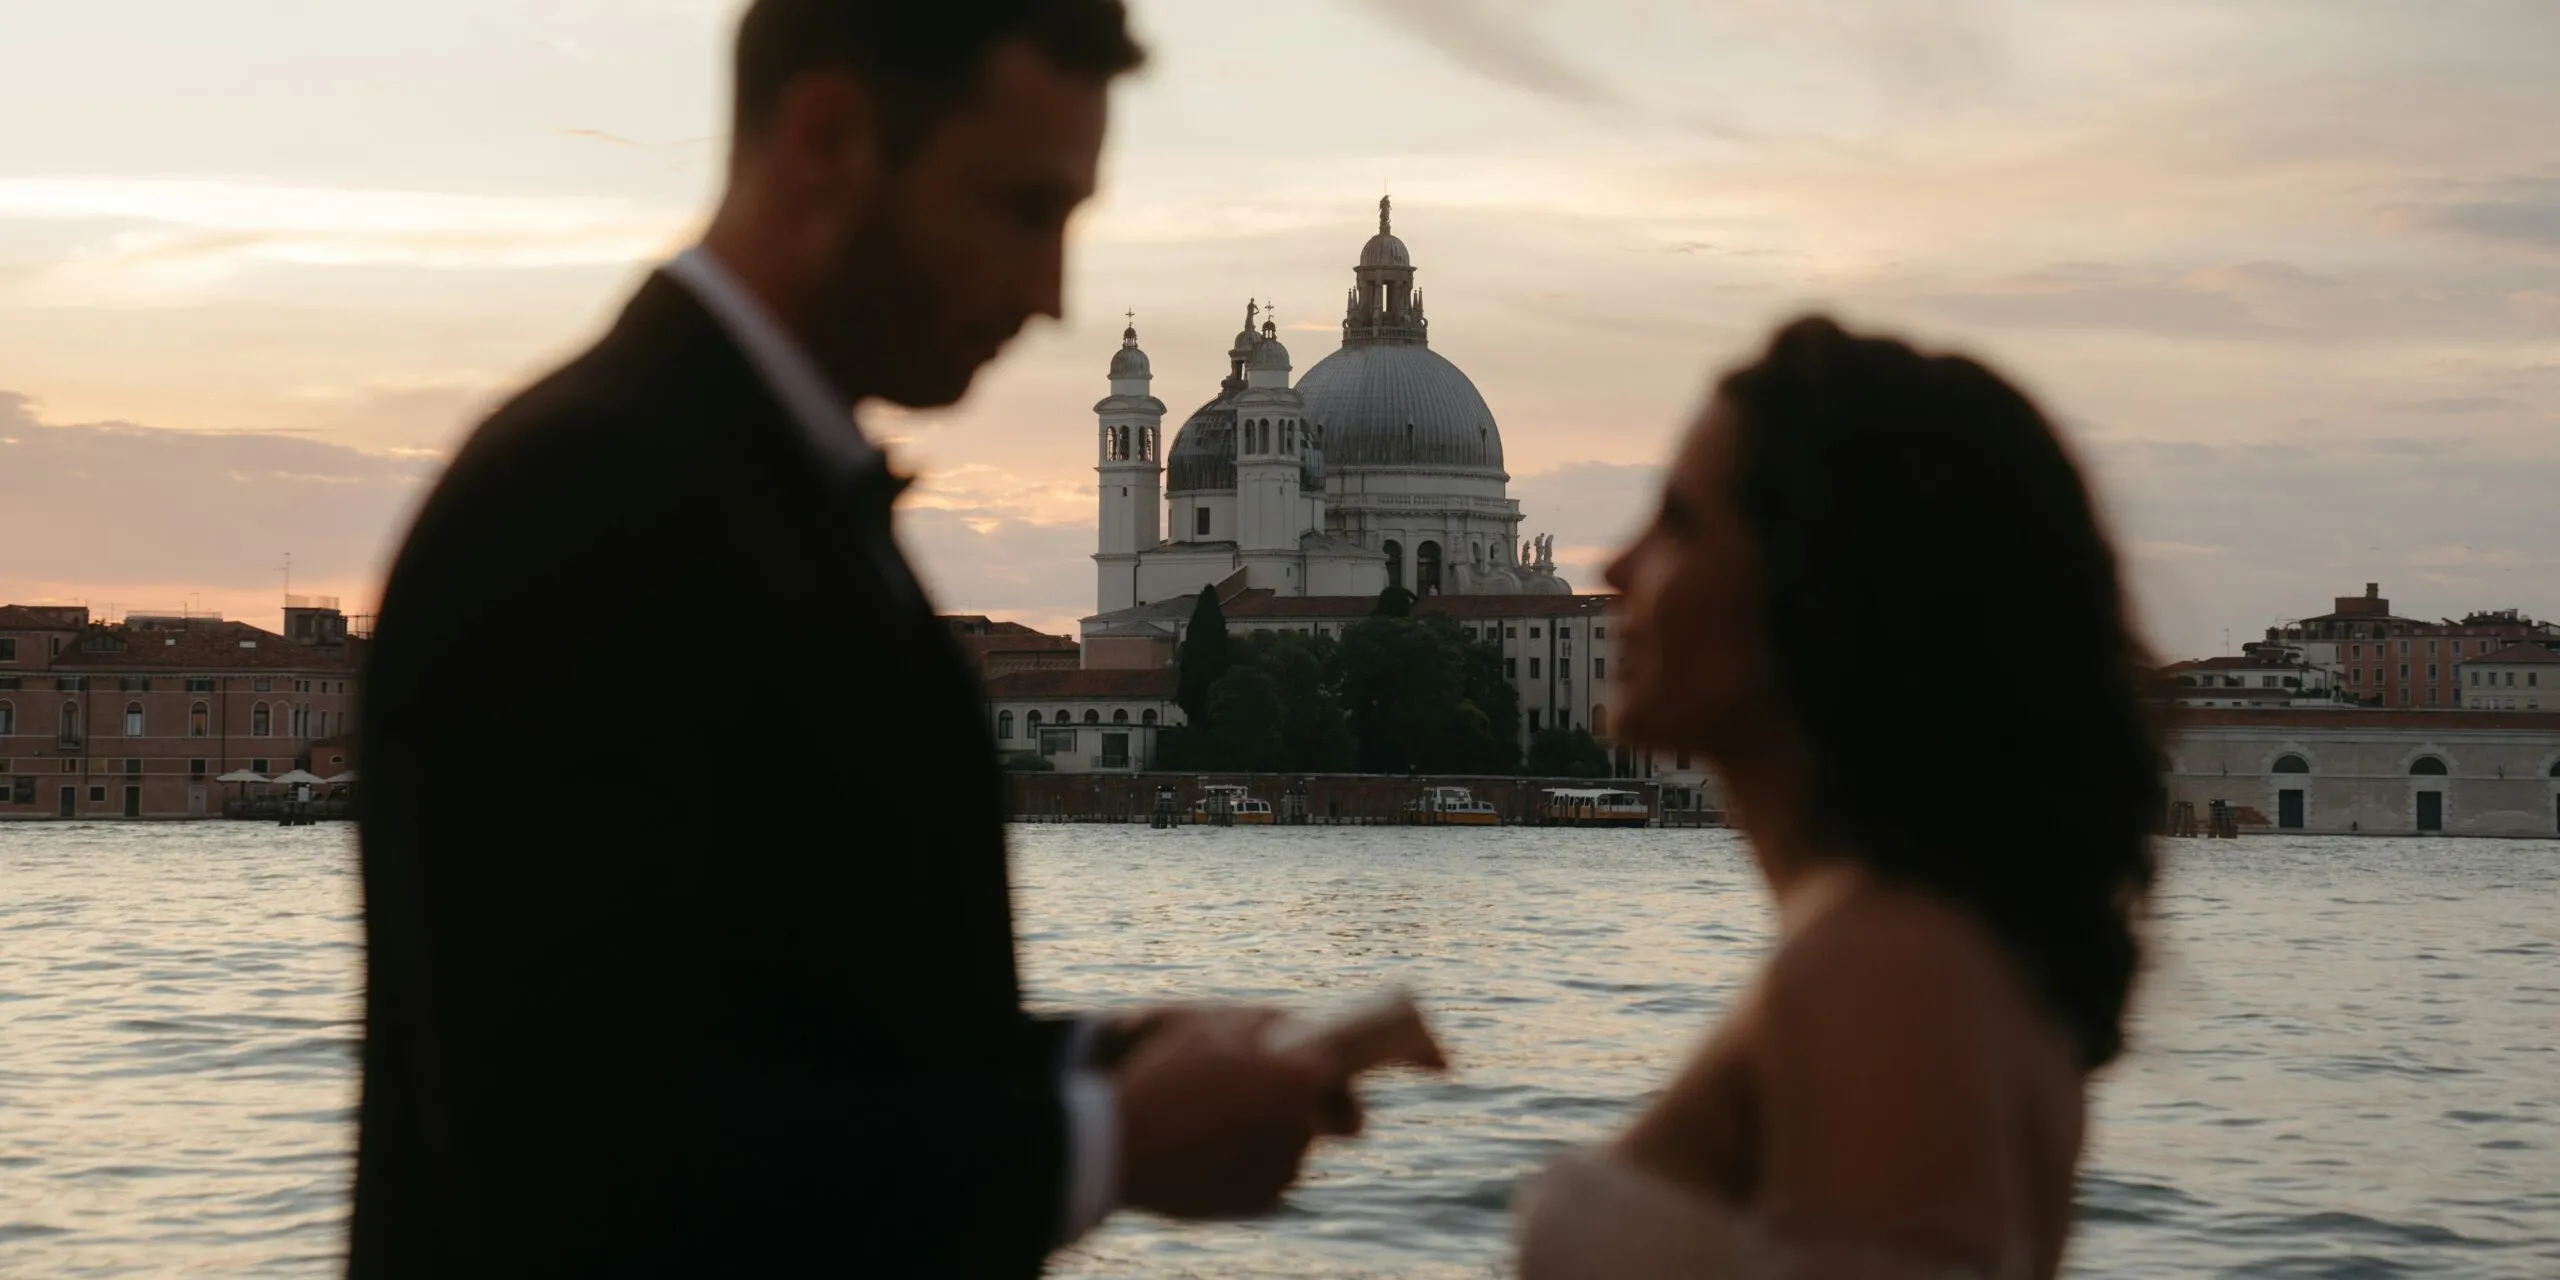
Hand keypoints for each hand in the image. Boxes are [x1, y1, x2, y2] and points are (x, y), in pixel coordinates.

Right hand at [1111, 1005, 1358, 1219]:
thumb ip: (1264, 1022)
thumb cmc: (1165, 1076)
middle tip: (1248, 1094)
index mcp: (1298, 1081)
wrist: (1119, 1144)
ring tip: (1212, 1120)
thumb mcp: (1211, 1025)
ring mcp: (1282, 1170)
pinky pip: (1266, 1176)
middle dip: (1292, 1103)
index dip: (1322, 1071)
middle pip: (1316, 1113)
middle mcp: (1302, 1129)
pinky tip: (1207, 1150)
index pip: (1335, 1075)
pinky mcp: (1260, 1202)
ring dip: (1267, 1133)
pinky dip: (1248, 1165)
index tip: (1312, 1072)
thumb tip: (1293, 1029)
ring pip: (1289, 1145)